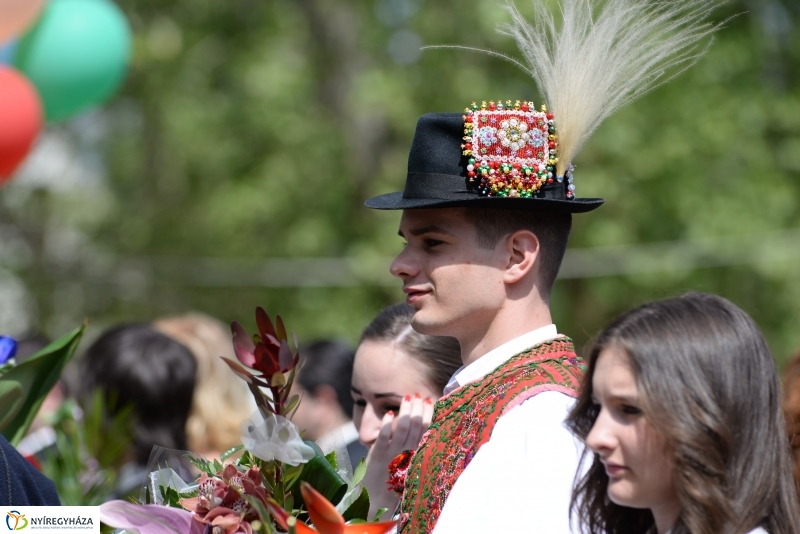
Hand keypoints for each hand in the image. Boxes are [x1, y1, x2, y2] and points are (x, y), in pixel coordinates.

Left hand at [362, 394, 433, 519]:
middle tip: (418, 395)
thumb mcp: (408, 463)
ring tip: (406, 398)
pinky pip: (384, 437)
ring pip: (403, 428)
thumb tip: (418, 423)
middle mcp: (408, 453)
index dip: (428, 413)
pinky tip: (389, 414)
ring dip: (406, 411)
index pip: (427, 429)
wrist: (376, 501)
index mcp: (417, 454)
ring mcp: (393, 454)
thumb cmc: (393, 481)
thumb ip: (413, 446)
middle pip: (417, 425)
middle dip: (418, 408)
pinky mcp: (378, 455)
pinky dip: (388, 424)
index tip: (429, 400)